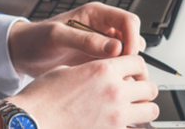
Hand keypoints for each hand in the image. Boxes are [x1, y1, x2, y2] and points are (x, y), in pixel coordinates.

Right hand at [2, 56, 157, 128]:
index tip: (132, 71)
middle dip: (143, 87)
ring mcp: (116, 116)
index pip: (138, 62)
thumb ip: (92, 69)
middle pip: (150, 87)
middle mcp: (115, 91)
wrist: (33, 121)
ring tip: (132, 108)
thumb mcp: (69, 69)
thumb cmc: (44, 96)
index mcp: (104, 69)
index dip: (136, 66)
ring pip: (151, 110)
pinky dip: (132, 127)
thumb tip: (102, 73)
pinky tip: (120, 124)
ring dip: (144, 108)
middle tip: (134, 90)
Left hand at [7, 2, 144, 77]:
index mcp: (95, 14)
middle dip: (133, 55)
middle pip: (132, 37)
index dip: (133, 38)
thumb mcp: (58, 36)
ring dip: (127, 66)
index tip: (128, 57)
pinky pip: (115, 67)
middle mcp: (101, 28)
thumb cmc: (36, 37)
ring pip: (127, 53)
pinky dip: (117, 75)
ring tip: (116, 80)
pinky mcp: (96, 61)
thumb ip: (85, 39)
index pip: (128, 20)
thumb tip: (115, 47)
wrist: (23, 52)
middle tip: (124, 72)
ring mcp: (100, 45)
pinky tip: (107, 85)